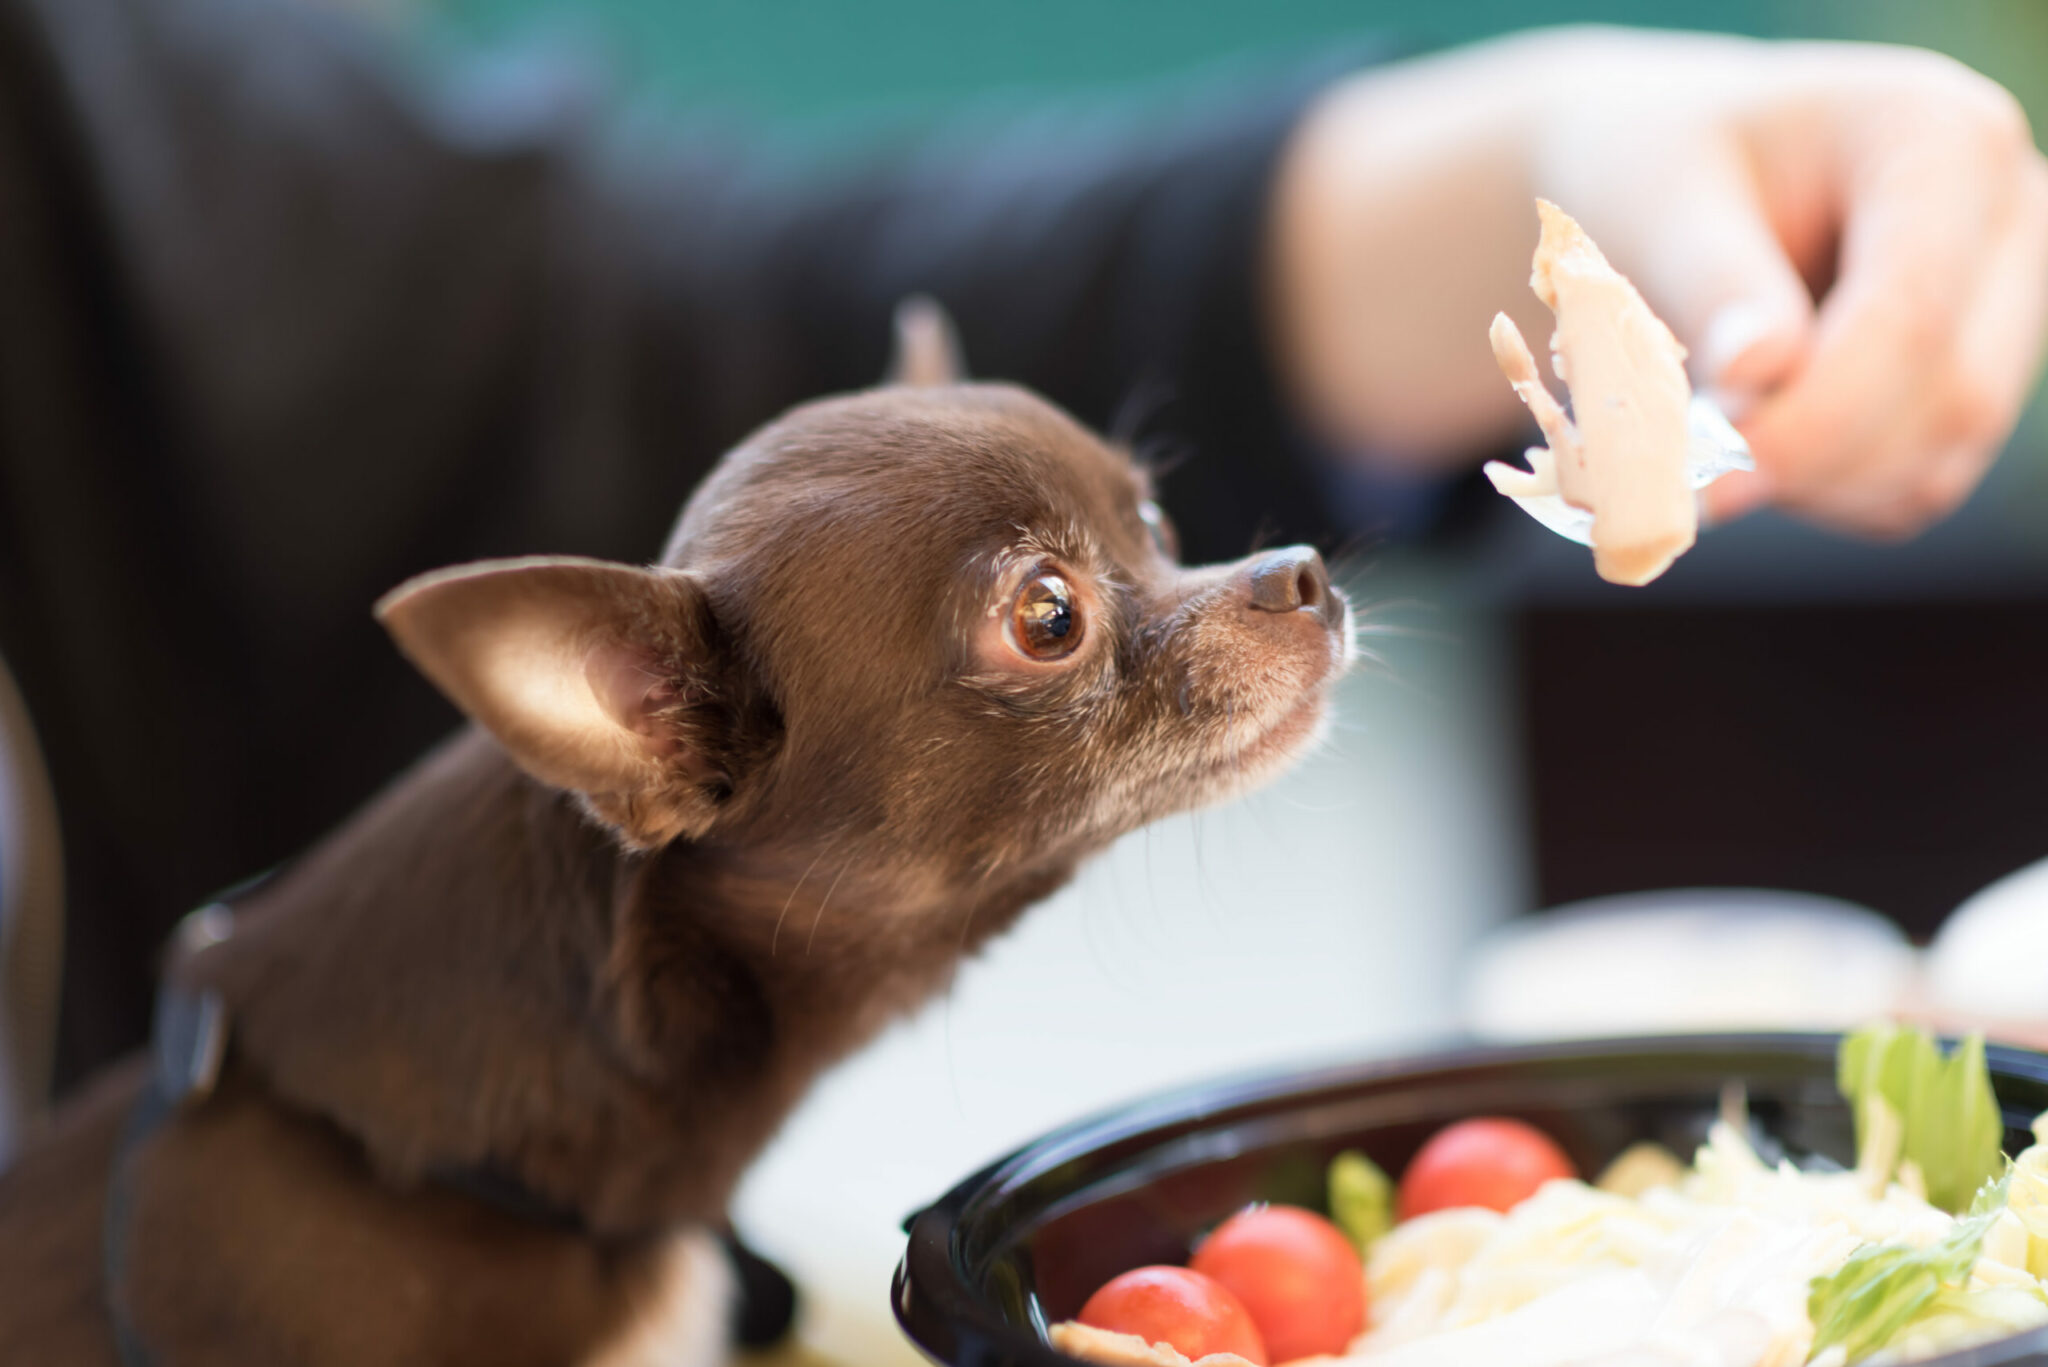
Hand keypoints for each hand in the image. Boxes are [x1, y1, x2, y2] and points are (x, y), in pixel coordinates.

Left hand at [1270, 27, 2047, 538]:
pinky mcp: (1961, 373)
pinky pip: (1888, 494)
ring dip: (1782, 480)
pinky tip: (1732, 420)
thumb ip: (1699, 285)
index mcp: (1940, 145)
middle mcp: (2012, 218)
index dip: (1791, 431)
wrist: (1646, 175)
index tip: (1680, 482)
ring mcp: (2003, 305)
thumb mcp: (1634, 201)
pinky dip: (1796, 485)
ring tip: (1682, 403)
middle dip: (1776, 466)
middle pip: (1933, 431)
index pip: (1901, 341)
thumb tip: (1763, 380)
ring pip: (1916, 480)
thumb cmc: (1627, 166)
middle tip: (1635, 453)